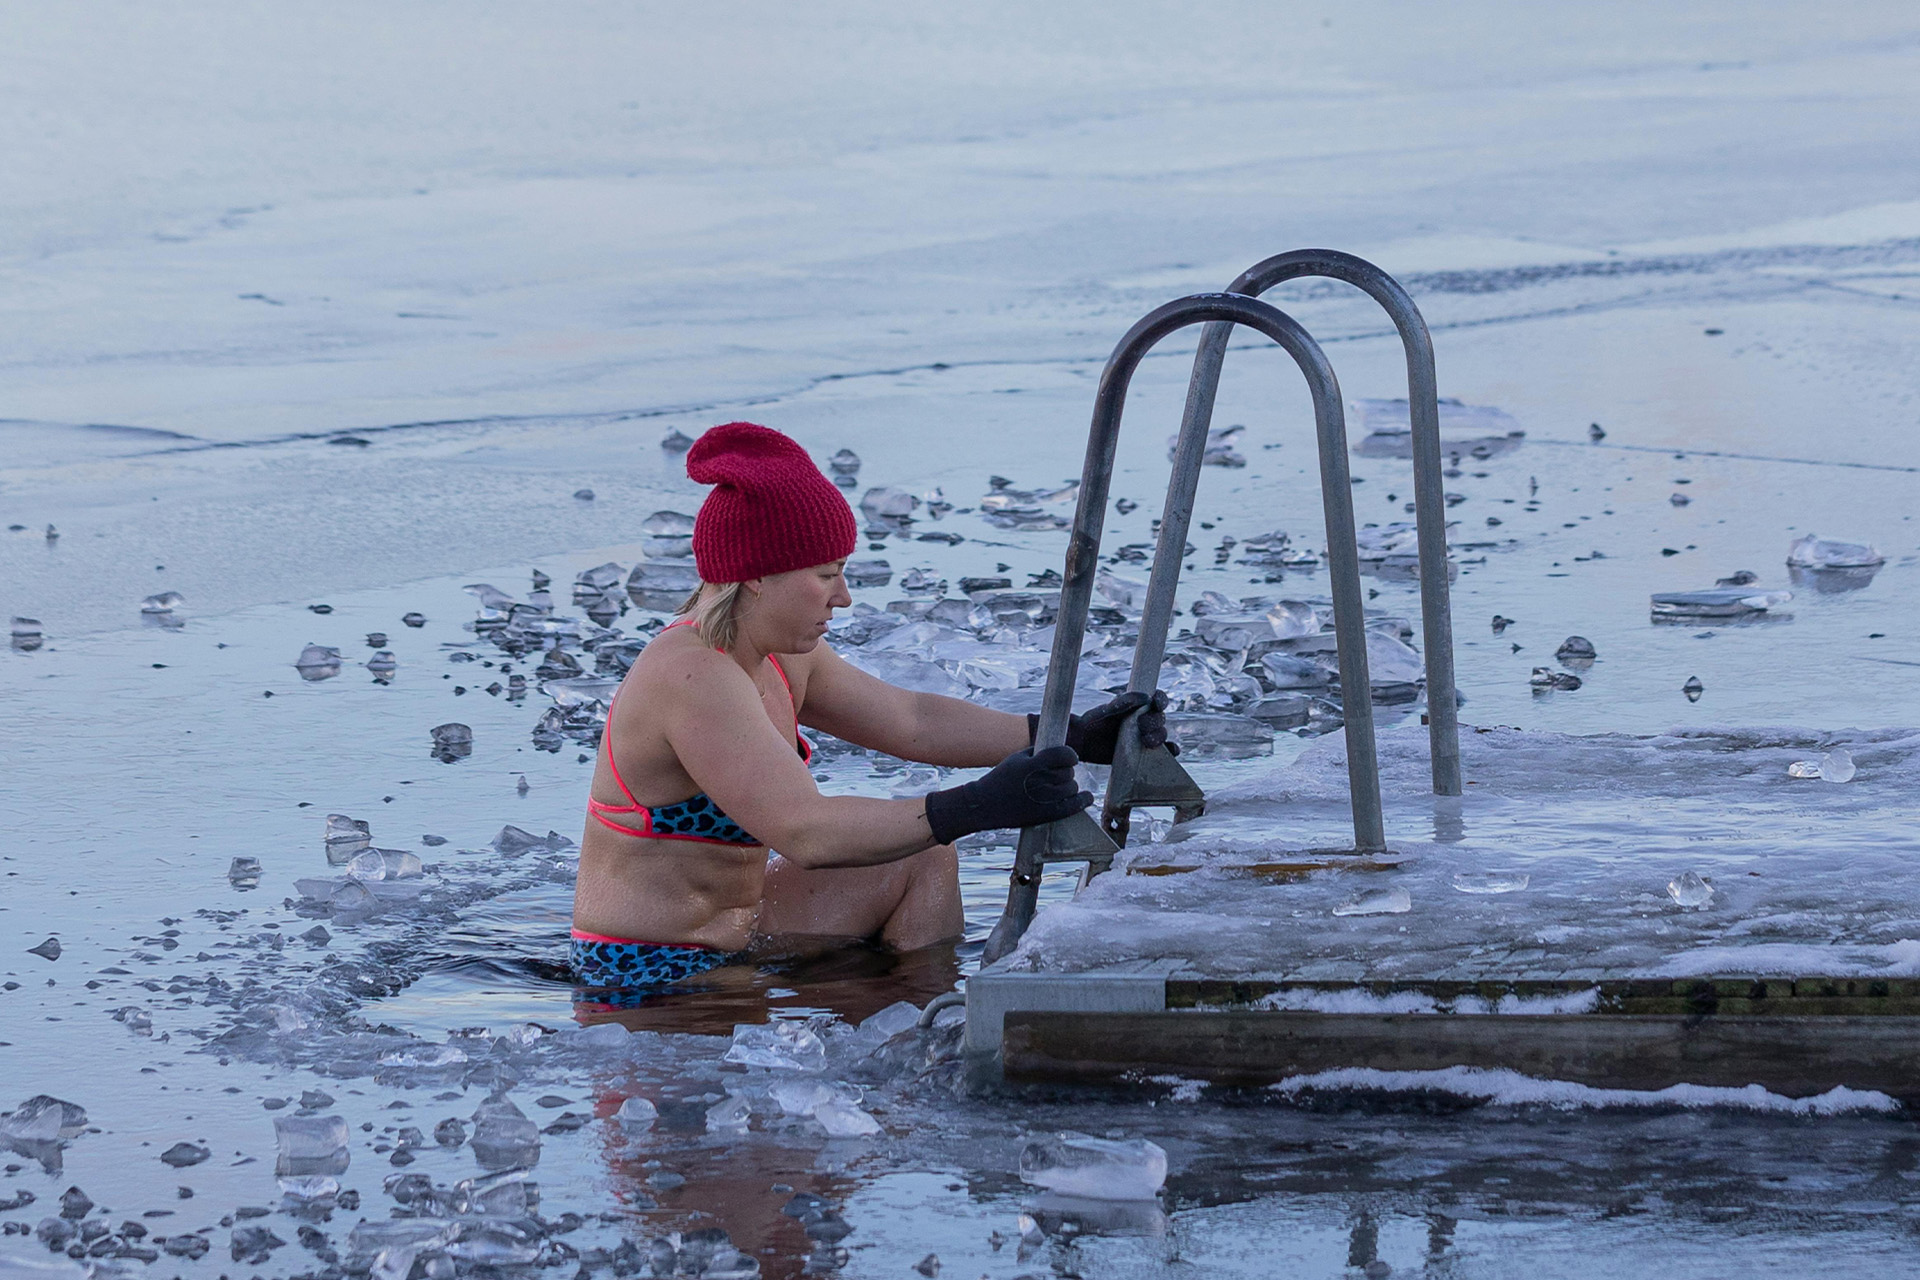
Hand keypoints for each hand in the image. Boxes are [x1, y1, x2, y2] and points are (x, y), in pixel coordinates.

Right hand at [923, 745, 1091, 844]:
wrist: (985, 805)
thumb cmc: (1001, 779)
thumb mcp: (1016, 758)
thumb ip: (1038, 753)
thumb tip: (1059, 750)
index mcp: (1033, 765)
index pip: (1064, 755)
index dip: (1070, 755)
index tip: (1070, 758)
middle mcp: (1041, 781)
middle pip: (1068, 773)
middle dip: (1065, 772)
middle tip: (1057, 775)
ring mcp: (1046, 799)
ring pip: (1072, 788)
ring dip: (1069, 786)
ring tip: (1059, 788)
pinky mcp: (1048, 814)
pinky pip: (1074, 805)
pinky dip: (1083, 800)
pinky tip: (1086, 797)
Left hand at [1029, 690, 1176, 764]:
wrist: (1083, 743)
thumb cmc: (1093, 722)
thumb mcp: (1106, 710)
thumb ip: (1123, 702)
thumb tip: (1144, 696)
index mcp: (1137, 706)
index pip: (1156, 700)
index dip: (1161, 700)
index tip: (1156, 704)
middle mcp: (1144, 720)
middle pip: (1160, 719)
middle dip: (1155, 722)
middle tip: (1141, 727)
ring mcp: (1145, 736)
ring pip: (1162, 734)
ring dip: (1160, 737)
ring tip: (1146, 742)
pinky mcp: (1144, 752)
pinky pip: (1163, 751)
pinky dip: (1170, 751)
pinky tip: (1170, 752)